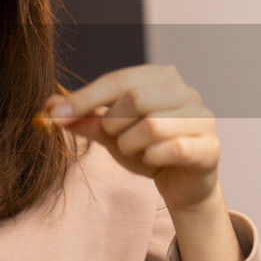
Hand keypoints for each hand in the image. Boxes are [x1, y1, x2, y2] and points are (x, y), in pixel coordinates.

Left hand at [46, 64, 221, 213]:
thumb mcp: (112, 134)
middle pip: (135, 98)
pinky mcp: (209, 146)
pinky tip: (154, 161)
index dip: (85, 97)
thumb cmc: (148, 150)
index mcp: (162, 77)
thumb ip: (87, 119)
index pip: (119, 79)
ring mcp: (202, 117)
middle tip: (114, 138)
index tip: (58, 114)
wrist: (183, 184)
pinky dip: (152, 158)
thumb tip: (50, 106)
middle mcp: (186, 91)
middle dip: (113, 124)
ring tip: (136, 151)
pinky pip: (171, 149)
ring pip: (152, 125)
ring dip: (131, 144)